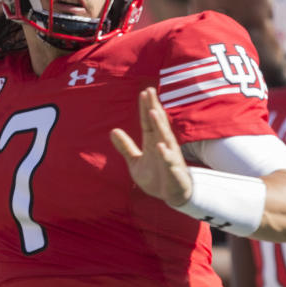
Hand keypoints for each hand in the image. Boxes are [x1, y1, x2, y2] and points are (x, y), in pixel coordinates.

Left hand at [110, 87, 192, 205]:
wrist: (171, 195)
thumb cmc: (155, 177)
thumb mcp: (135, 161)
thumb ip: (126, 146)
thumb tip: (112, 130)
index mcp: (153, 142)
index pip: (148, 122)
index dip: (145, 108)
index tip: (143, 93)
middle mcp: (162, 145)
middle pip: (158, 123)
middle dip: (154, 107)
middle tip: (150, 91)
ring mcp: (169, 156)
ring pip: (164, 138)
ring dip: (159, 125)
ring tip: (153, 112)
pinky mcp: (173, 170)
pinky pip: (169, 160)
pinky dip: (164, 153)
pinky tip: (159, 145)